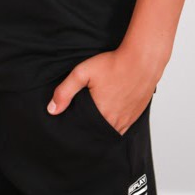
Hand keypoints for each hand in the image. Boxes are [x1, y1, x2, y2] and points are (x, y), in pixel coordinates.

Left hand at [46, 48, 162, 134]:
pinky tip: (109, 115)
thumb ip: (65, 91)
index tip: (71, 124)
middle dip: (89, 131)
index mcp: (101, 115)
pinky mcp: (136, 115)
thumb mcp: (83, 72)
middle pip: (97, 134)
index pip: (84, 133)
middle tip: (82, 121)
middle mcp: (115, 122)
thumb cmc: (114, 64)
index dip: (77, 130)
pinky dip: (115, 124)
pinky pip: (123, 127)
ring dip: (102, 128)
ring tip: (94, 119)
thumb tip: (52, 110)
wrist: (142, 59)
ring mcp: (128, 120)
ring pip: (111, 132)